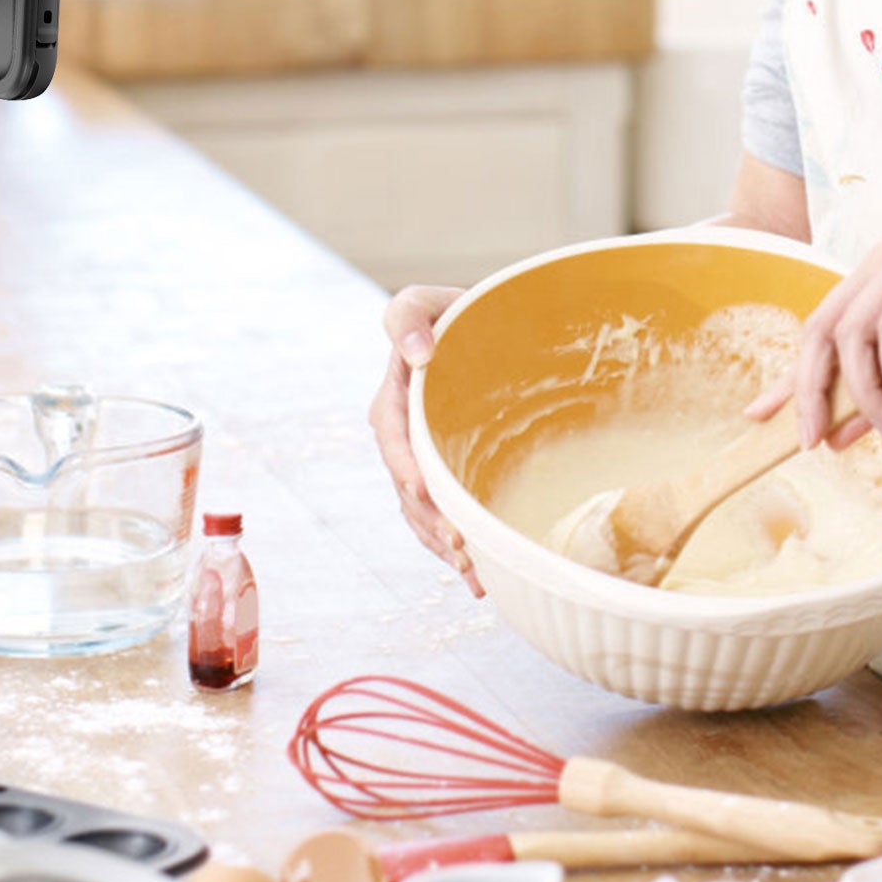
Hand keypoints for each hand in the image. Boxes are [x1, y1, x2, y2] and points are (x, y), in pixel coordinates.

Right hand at [368, 285, 482, 595]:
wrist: (491, 334)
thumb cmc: (458, 315)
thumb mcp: (426, 302)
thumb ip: (408, 316)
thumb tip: (416, 354)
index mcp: (393, 398)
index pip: (391, 437)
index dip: (405, 466)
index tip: (426, 492)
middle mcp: (399, 436)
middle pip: (406, 486)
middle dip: (430, 520)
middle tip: (462, 546)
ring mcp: (419, 462)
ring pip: (420, 513)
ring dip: (441, 546)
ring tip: (473, 572)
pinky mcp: (440, 480)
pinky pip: (436, 520)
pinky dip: (452, 550)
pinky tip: (476, 579)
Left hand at [745, 237, 881, 448]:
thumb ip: (877, 398)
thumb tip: (832, 435)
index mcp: (871, 285)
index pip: (816, 333)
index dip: (787, 378)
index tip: (759, 416)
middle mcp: (879, 265)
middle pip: (821, 332)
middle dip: (813, 392)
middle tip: (818, 438)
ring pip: (854, 335)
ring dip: (868, 391)